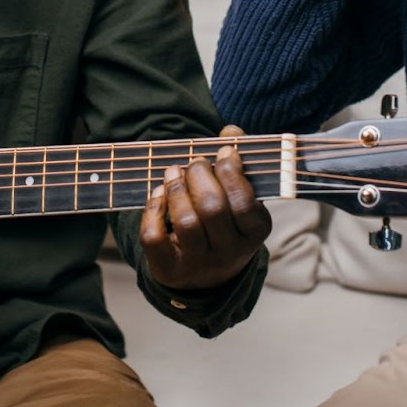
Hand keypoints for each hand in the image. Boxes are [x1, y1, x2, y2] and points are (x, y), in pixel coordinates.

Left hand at [140, 126, 271, 291]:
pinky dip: (152, 209)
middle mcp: (230, 253)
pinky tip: (158, 194)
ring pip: (185, 222)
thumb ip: (236, 162)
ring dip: (175, 188)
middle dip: (199, 175)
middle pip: (212, 208)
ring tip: (172, 172)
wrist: (207, 276)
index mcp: (254, 233)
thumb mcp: (238, 198)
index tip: (223, 152)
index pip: (245, 203)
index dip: (231, 172)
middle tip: (195, 162)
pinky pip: (155, 237)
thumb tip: (231, 131)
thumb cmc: (225, 223)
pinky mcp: (169, 270)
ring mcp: (199, 265)